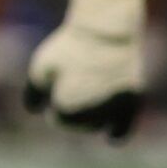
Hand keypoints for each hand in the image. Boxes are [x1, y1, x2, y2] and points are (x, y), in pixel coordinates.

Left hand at [24, 0, 145, 140]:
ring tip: (87, 99)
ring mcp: (115, 109)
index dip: (54, 105)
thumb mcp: (41, 67)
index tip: (55, 88)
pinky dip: (118, 132)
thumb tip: (34, 111)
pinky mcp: (133, 101)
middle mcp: (93, 114)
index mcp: (67, 107)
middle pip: (81, 126)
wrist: (104, 30)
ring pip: (102, 125)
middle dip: (75, 114)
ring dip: (93, 120)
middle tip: (73, 90)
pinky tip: (112, 137)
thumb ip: (33, 92)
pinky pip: (124, 127)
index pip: (59, 120)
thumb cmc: (69, 48)